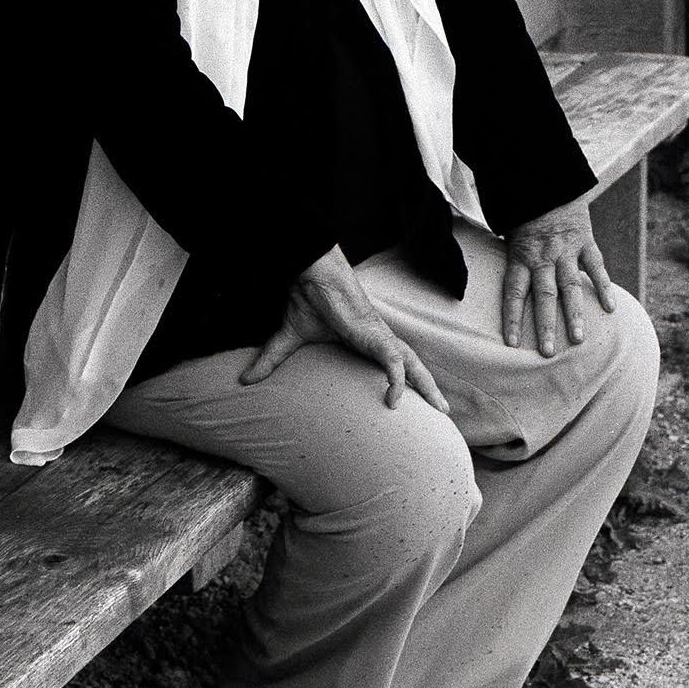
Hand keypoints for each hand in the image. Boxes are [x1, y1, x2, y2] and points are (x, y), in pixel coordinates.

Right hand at [240, 247, 451, 412]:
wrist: (312, 276)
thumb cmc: (309, 301)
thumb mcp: (290, 340)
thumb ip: (272, 360)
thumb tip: (245, 381)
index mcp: (368, 342)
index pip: (395, 364)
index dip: (407, 381)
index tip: (415, 403)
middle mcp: (380, 341)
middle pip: (413, 366)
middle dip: (428, 387)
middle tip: (444, 410)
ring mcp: (380, 339)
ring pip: (413, 365)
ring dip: (427, 386)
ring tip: (439, 408)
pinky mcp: (374, 337)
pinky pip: (393, 362)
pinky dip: (397, 381)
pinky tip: (394, 401)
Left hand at [500, 196, 615, 356]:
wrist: (547, 180)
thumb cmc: (524, 212)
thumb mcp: (509, 233)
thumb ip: (511, 259)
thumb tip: (503, 287)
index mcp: (520, 255)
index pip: (513, 291)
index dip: (512, 318)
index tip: (511, 343)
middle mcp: (543, 256)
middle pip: (543, 295)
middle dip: (545, 325)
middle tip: (548, 352)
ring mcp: (566, 249)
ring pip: (570, 285)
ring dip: (575, 314)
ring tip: (579, 339)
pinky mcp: (585, 241)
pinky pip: (596, 266)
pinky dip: (603, 286)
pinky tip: (610, 308)